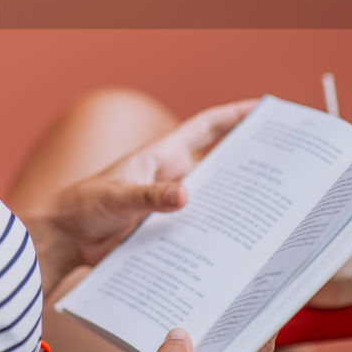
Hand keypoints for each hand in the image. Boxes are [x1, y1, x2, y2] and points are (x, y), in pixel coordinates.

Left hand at [45, 99, 258, 268]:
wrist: (63, 238)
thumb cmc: (83, 206)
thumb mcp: (118, 197)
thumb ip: (149, 196)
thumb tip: (185, 196)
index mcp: (162, 155)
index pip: (205, 127)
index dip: (233, 115)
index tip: (264, 108)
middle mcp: (171, 175)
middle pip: (219, 162)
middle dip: (250, 160)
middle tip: (288, 164)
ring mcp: (169, 202)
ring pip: (213, 196)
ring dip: (237, 199)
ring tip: (275, 208)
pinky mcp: (165, 227)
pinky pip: (199, 224)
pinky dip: (218, 230)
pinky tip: (239, 243)